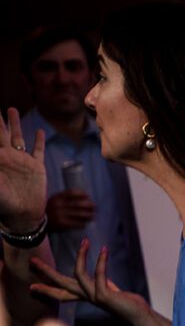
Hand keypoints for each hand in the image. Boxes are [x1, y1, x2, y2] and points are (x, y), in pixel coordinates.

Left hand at [0, 107, 47, 232]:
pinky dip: (38, 141)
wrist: (23, 215)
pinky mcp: (36, 168)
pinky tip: (39, 132)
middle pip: (2, 133)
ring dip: (15, 124)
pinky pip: (38, 151)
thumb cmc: (4, 204)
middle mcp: (7, 158)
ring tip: (11, 109)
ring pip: (18, 137)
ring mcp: (22, 162)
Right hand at [29, 240, 152, 325]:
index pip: (61, 293)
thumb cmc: (128, 304)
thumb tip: (101, 275)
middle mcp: (87, 297)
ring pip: (77, 275)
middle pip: (60, 285)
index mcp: (86, 296)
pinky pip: (99, 274)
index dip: (47, 289)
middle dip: (46, 272)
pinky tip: (103, 250)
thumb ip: (104, 284)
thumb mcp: (111, 291)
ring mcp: (94, 297)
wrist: (140, 316)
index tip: (31, 286)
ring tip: (85, 241)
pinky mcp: (104, 296)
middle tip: (32, 260)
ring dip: (81, 256)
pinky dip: (101, 261)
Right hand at [45, 190, 95, 231]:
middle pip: (78, 204)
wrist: (37, 223)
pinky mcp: (62, 223)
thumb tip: (84, 198)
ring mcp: (60, 214)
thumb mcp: (54, 201)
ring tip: (92, 216)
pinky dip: (82, 223)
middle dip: (88, 205)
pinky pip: (76, 223)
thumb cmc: (49, 211)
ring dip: (88, 215)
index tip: (88, 196)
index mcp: (57, 197)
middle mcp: (58, 205)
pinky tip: (84, 224)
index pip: (72, 193)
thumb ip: (64, 198)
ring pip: (79, 214)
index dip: (82, 194)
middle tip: (94, 207)